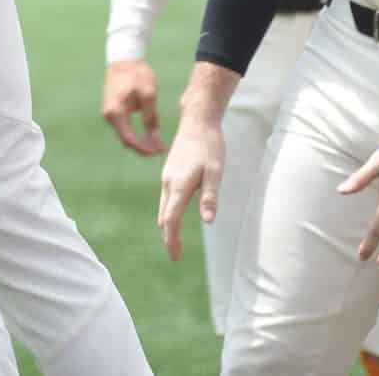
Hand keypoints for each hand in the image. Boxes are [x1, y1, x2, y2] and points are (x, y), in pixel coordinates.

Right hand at [103, 60, 162, 155]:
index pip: (130, 139)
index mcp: (116, 112)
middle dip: (144, 147)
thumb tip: (156, 140)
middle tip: (161, 149)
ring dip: (141, 141)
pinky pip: (124, 128)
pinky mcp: (112, 111)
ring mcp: (109, 114)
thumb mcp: (148, 95)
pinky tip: (149, 134)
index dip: (145, 149)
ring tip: (158, 143)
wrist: (124, 59)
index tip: (159, 151)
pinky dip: (136, 133)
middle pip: (126, 140)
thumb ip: (151, 118)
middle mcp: (108, 116)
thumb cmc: (137, 74)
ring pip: (125, 135)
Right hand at [156, 108, 222, 261]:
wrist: (197, 121)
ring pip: (163, 207)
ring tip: (175, 241)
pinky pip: (165, 198)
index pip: (171, 219)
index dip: (172, 240)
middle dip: (168, 237)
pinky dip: (168, 213)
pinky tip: (176, 216)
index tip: (175, 257)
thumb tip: (208, 221)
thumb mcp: (216, 171)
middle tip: (175, 255)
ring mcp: (167, 177)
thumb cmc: (210, 146)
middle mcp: (168, 183)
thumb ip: (210, 196)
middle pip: (163, 216)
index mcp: (178, 185)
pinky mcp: (169, 172)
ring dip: (167, 225)